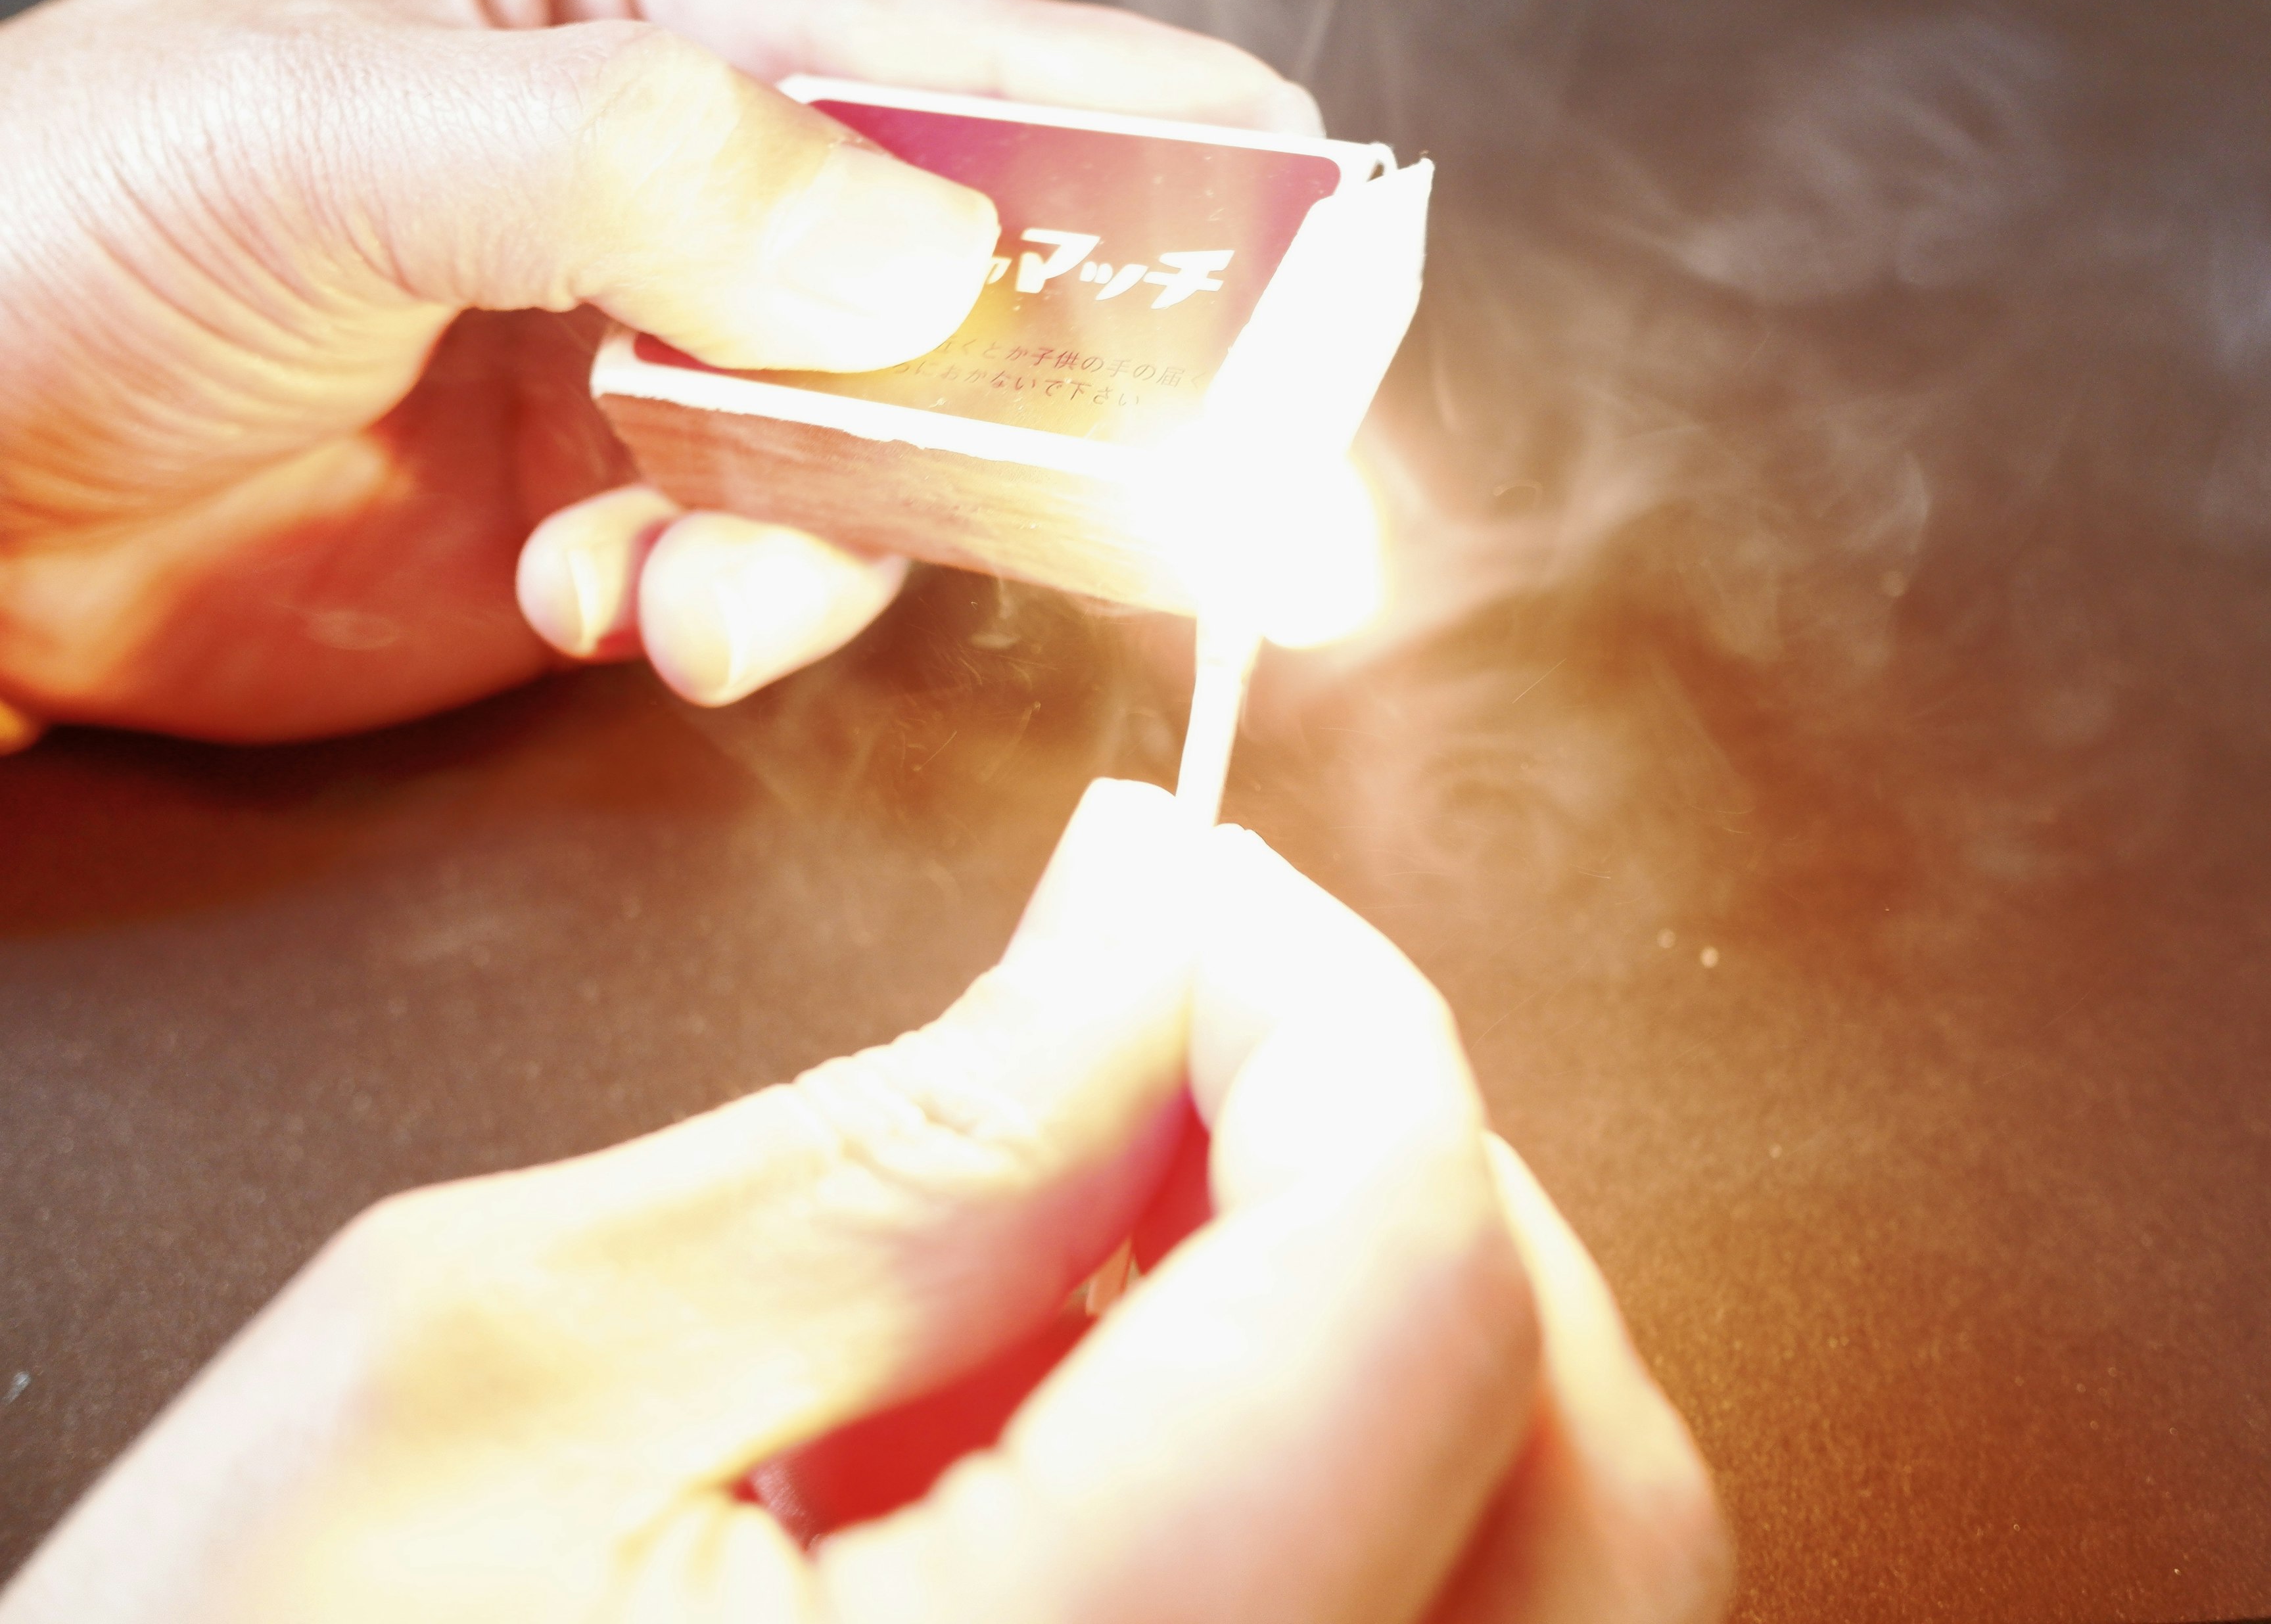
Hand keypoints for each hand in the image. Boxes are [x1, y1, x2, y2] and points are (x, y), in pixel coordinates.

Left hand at [0, 0, 1315, 745]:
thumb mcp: (313, 135)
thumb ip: (626, 160)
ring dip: (834, 546)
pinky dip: (739, 617)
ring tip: (682, 584)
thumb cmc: (62, 238)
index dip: (1138, 161)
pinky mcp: (662, 512)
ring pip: (913, 457)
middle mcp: (700, 166)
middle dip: (1019, 395)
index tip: (1278, 285)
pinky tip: (613, 603)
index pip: (954, 48)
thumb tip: (913, 251)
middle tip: (1095, 488)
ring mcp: (690, 353)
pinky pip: (803, 577)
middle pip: (986, 266)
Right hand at [0, 781, 1729, 1623]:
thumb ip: (898, 1147)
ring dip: (1385, 1319)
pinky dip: (1351, 1467)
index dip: (1332, 1012)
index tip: (1187, 900)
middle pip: (1582, 1451)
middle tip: (1171, 1046)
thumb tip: (1150, 935)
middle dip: (1396, 1166)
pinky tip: (1108, 1418)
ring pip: (1557, 1559)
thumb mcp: (501, 1374)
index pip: (1413, 1286)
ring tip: (1098, 1256)